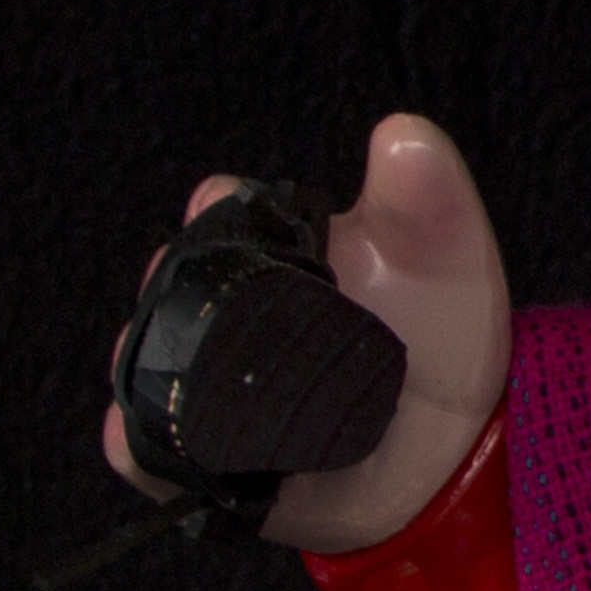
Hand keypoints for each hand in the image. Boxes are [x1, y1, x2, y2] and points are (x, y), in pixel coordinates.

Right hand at [102, 114, 511, 548]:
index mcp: (279, 248)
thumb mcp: (447, 265)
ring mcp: (205, 381)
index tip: (219, 204)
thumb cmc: (441, 341)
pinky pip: (146, 449)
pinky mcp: (197, 455)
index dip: (217, 207)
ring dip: (158, 366)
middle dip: (175, 289)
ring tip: (198, 380)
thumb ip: (429, 203)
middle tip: (212, 307)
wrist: (448, 457)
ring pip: (148, 362)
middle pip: (171, 285)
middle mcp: (229, 308)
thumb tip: (404, 133)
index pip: (222, 210)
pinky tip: (160, 443)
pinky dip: (142, 444)